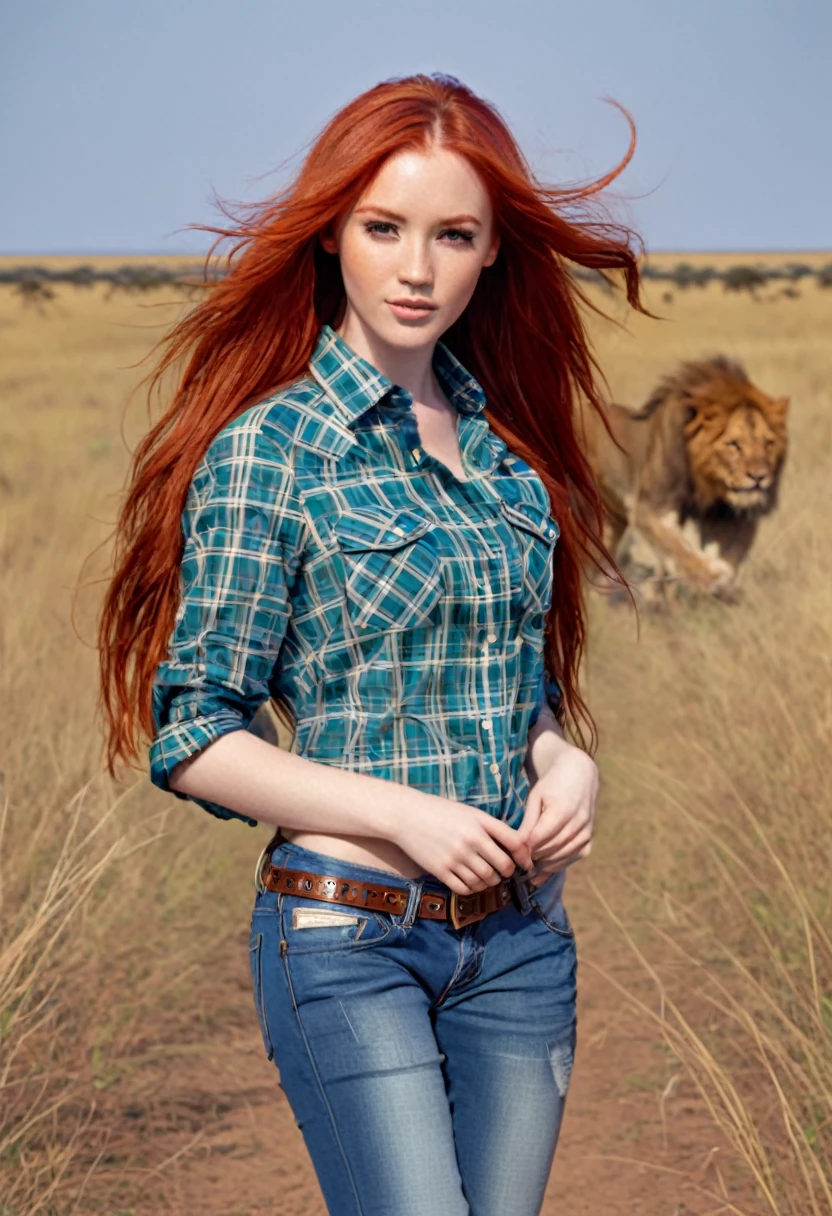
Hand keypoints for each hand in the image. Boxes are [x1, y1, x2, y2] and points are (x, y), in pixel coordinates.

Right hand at [392, 797, 532, 896]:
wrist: (406, 815)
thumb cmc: (440, 812)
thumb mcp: (468, 812)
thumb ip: (490, 827)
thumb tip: (513, 846)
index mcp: (480, 822)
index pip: (515, 842)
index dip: (524, 856)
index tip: (525, 863)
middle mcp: (471, 840)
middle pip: (503, 866)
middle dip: (506, 872)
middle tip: (503, 872)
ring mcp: (456, 857)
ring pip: (485, 880)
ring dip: (490, 882)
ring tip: (487, 877)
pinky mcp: (441, 870)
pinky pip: (465, 888)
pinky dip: (472, 889)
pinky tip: (471, 883)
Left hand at [518, 745, 597, 886]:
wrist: (579, 775)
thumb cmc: (553, 784)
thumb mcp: (536, 797)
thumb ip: (528, 823)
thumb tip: (517, 846)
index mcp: (562, 810)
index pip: (539, 838)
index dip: (524, 848)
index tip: (512, 854)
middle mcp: (577, 823)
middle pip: (550, 849)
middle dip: (532, 858)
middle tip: (516, 864)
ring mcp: (586, 833)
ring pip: (561, 857)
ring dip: (543, 865)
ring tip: (527, 868)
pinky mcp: (589, 840)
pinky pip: (573, 858)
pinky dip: (557, 866)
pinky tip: (542, 872)